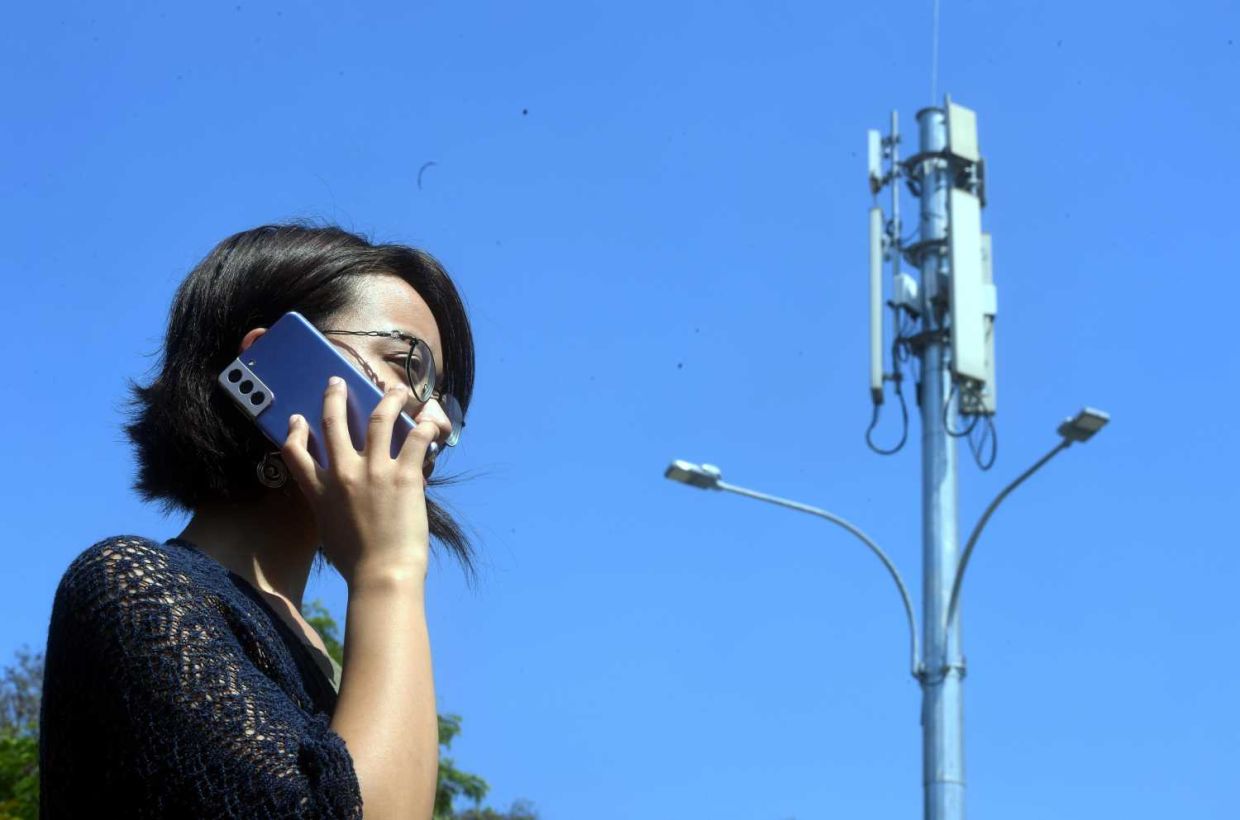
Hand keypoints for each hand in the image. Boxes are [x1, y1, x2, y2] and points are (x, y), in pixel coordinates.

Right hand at [280, 376, 443, 585]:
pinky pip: (415, 439)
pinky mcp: (404, 475)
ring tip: (395, 391)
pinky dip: (425, 425)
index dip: (294, 432)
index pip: (295, 453)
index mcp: (320, 492)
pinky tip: (430, 417)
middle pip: (333, 423)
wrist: (381, 574)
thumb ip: (330, 509)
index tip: (297, 419)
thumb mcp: (330, 532)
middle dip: (334, 397)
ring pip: (378, 419)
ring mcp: (373, 471)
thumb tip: (341, 504)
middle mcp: (342, 475)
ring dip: (388, 400)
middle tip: (336, 383)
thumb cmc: (357, 563)